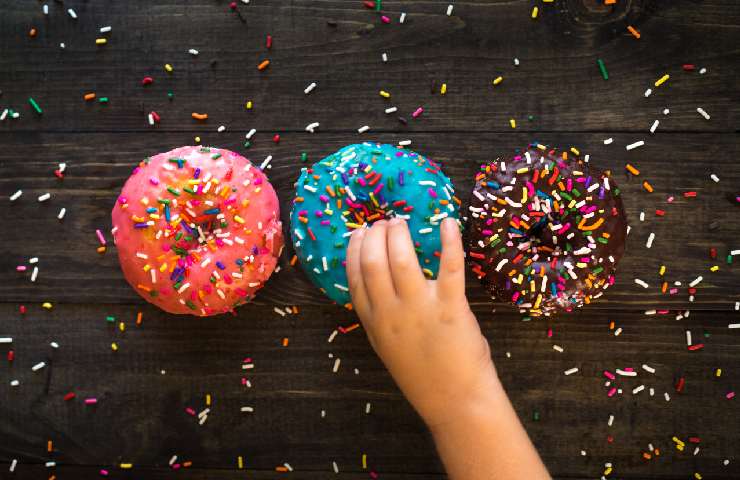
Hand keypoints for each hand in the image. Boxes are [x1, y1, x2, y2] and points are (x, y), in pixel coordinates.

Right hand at [346, 217, 497, 425]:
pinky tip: (448, 223)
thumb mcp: (387, 346)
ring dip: (399, 234)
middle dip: (376, 235)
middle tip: (384, 223)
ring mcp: (420, 309)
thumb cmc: (423, 373)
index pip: (355, 276)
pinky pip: (449, 266)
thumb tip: (377, 281)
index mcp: (374, 321)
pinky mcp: (451, 307)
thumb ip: (379, 315)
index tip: (360, 232)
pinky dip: (449, 241)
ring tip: (402, 222)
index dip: (355, 249)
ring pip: (401, 259)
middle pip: (374, 262)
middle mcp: (391, 312)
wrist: (455, 400)